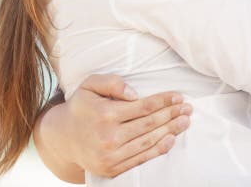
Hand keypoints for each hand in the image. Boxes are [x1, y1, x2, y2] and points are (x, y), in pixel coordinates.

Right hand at [40, 74, 191, 178]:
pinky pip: (140, 159)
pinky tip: (171, 140)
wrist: (62, 138)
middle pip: (149, 124)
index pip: (143, 106)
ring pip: (148, 141)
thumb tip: (135, 93)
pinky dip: (158, 150)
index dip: (164, 101)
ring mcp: (110, 155)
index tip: (179, 96)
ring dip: (170, 131)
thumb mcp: (89, 86)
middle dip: (172, 115)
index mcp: (105, 113)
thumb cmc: (81, 107)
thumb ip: (111, 82)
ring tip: (185, 122)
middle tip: (189, 108)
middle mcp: (109, 136)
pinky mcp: (112, 168)